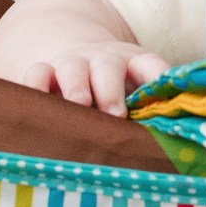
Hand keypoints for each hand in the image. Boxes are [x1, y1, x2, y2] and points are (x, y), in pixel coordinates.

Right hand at [21, 41, 169, 115]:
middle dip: (112, 91)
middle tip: (116, 114)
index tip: (165, 95)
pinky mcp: (46, 70)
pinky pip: (37, 72)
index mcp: (134, 64)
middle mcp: (103, 61)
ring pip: (73, 68)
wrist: (81, 58)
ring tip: (79, 105)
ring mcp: (73, 63)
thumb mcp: (137, 92)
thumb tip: (170, 149)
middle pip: (108, 68)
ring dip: (76, 86)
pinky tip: (36, 105)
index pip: (151, 65)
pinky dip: (35, 86)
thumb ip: (150, 113)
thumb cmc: (117, 91)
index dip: (159, 77)